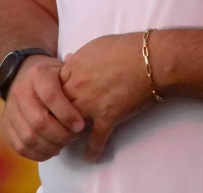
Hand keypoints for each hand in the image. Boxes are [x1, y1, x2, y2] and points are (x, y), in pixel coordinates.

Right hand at [2, 55, 85, 160]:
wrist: (24, 72)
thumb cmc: (52, 75)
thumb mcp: (64, 69)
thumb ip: (76, 83)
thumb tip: (89, 104)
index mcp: (37, 74)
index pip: (51, 96)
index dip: (67, 114)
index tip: (80, 125)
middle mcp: (20, 91)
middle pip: (39, 122)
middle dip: (60, 135)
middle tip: (73, 137)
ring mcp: (10, 109)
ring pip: (29, 137)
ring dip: (50, 146)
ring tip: (63, 144)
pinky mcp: (6, 124)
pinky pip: (20, 146)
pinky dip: (37, 154)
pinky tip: (51, 150)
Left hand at [60, 33, 156, 161]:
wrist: (150, 60)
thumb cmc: (126, 48)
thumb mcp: (95, 46)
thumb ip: (79, 56)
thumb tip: (68, 59)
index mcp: (74, 68)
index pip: (53, 86)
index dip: (52, 96)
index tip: (53, 103)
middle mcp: (78, 87)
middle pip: (57, 107)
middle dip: (55, 117)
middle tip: (55, 125)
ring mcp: (92, 104)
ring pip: (70, 124)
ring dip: (68, 134)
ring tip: (67, 141)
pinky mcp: (108, 116)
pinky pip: (96, 138)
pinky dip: (92, 150)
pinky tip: (89, 157)